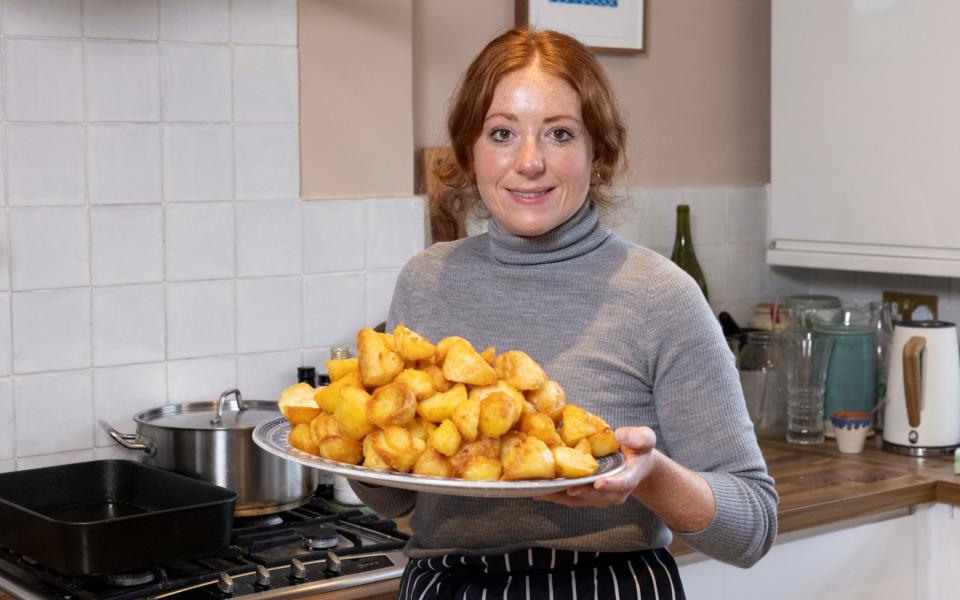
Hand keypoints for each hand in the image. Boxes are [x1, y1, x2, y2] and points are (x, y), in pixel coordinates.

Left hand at [536, 426, 657, 507]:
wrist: (636, 463)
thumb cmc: (638, 449)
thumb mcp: (645, 439)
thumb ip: (637, 437)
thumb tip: (620, 434)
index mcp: (629, 477)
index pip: (621, 483)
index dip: (610, 484)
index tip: (598, 482)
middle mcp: (614, 492)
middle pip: (596, 495)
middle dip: (580, 491)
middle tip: (563, 486)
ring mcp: (600, 497)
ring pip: (580, 500)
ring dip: (561, 496)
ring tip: (543, 491)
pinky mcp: (588, 496)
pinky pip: (571, 499)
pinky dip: (556, 496)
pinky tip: (539, 492)